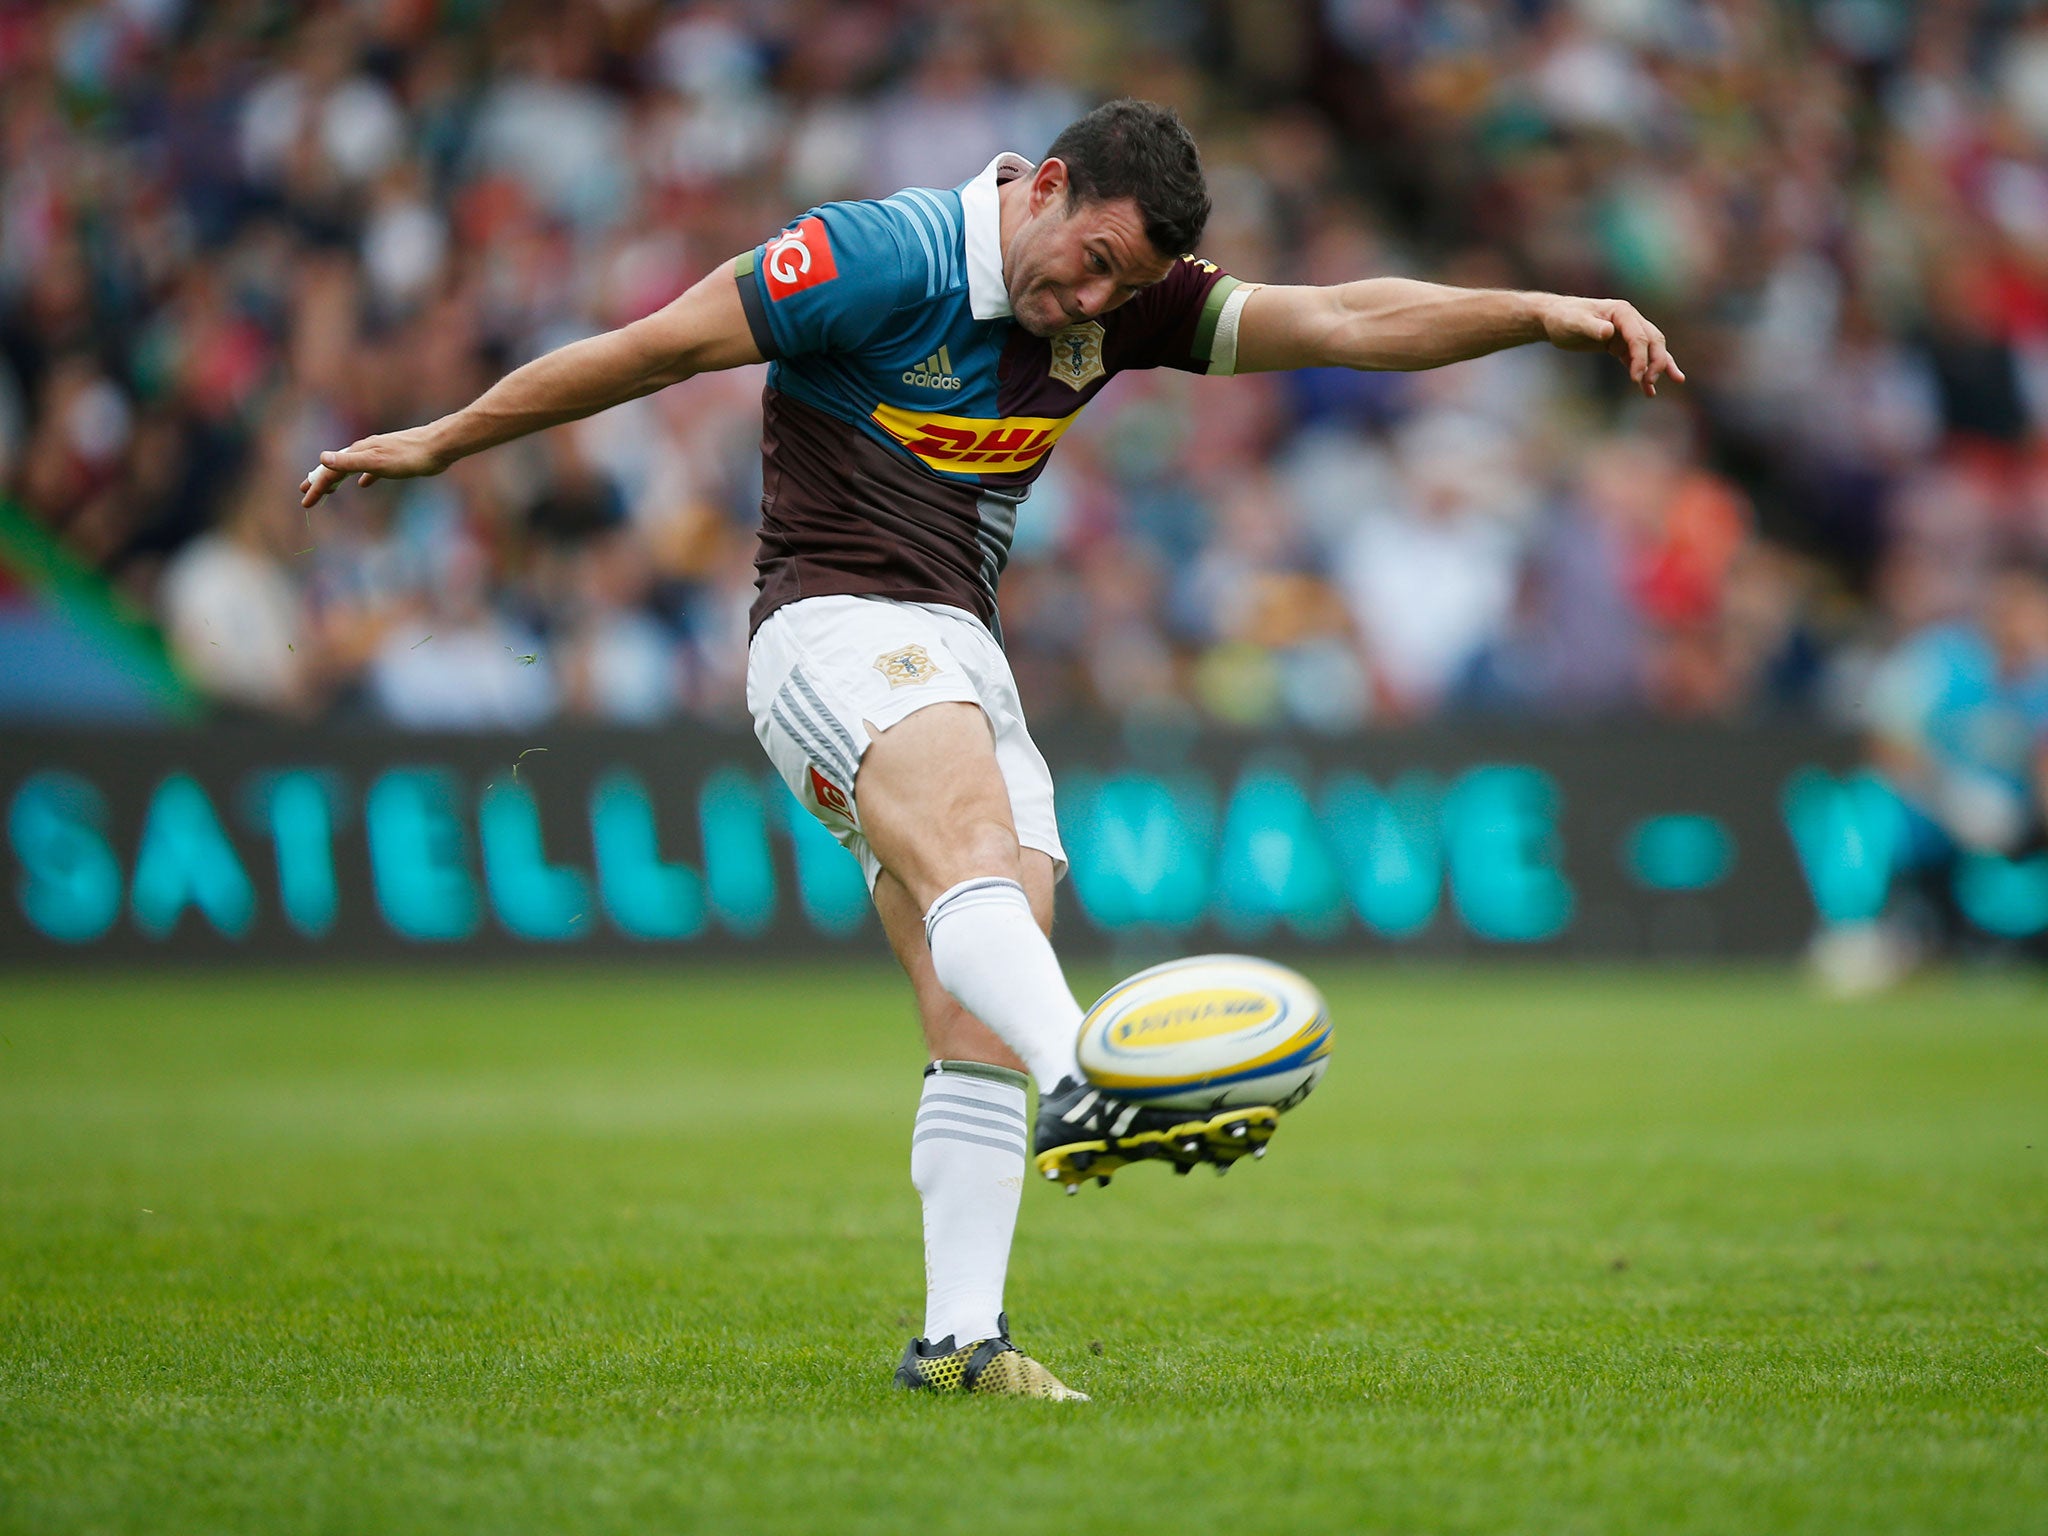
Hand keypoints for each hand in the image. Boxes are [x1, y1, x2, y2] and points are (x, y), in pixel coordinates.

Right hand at [299, 424, 450, 507]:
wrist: (438, 446)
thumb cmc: (409, 456)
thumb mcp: (376, 462)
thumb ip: (349, 462)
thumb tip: (321, 459)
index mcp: (358, 452)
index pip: (330, 471)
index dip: (316, 487)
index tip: (305, 503)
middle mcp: (365, 450)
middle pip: (337, 467)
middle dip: (320, 481)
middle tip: (306, 493)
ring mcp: (379, 454)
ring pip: (352, 467)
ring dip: (338, 479)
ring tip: (330, 489)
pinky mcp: (393, 460)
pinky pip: (371, 470)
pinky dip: (363, 477)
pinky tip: (364, 484)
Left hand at [1539, 296, 1683, 396]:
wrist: (1554, 318)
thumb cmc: (1563, 318)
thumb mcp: (1574, 322)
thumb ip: (1591, 327)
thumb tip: (1609, 332)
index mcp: (1622, 312)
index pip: (1639, 336)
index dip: (1640, 358)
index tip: (1636, 379)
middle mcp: (1629, 320)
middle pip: (1653, 341)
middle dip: (1656, 362)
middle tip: (1649, 383)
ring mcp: (1626, 333)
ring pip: (1651, 350)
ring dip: (1660, 366)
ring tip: (1673, 382)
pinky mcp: (1619, 345)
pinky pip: (1637, 359)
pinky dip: (1644, 372)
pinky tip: (1649, 390)